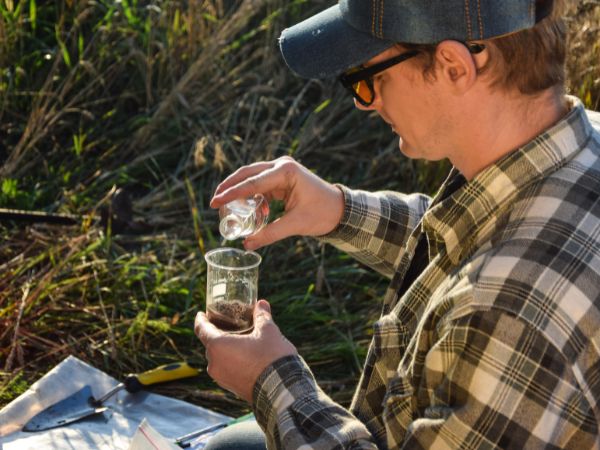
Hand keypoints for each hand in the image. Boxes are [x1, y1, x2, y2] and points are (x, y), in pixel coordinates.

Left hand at [195, 300, 296, 402]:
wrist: (281, 389)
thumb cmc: (271, 357)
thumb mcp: (268, 331)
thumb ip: (262, 315)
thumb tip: (261, 304)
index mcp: (217, 346)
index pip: (201, 328)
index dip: (201, 319)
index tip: (202, 314)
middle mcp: (214, 363)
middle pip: (210, 343)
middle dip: (218, 333)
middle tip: (230, 324)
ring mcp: (221, 378)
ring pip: (218, 358)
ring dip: (226, 349)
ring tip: (241, 341)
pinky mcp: (230, 388)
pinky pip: (226, 369)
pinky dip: (232, 361)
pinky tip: (246, 357)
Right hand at [210, 156, 343, 249]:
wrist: (340, 209)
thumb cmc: (322, 214)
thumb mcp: (296, 225)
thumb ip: (270, 233)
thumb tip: (247, 244)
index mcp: (286, 172)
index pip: (252, 183)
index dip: (230, 193)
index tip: (214, 202)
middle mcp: (282, 165)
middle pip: (247, 173)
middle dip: (229, 187)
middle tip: (213, 202)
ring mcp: (282, 169)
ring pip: (252, 177)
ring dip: (239, 191)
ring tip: (226, 207)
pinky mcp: (282, 177)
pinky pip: (260, 184)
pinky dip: (252, 195)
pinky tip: (250, 211)